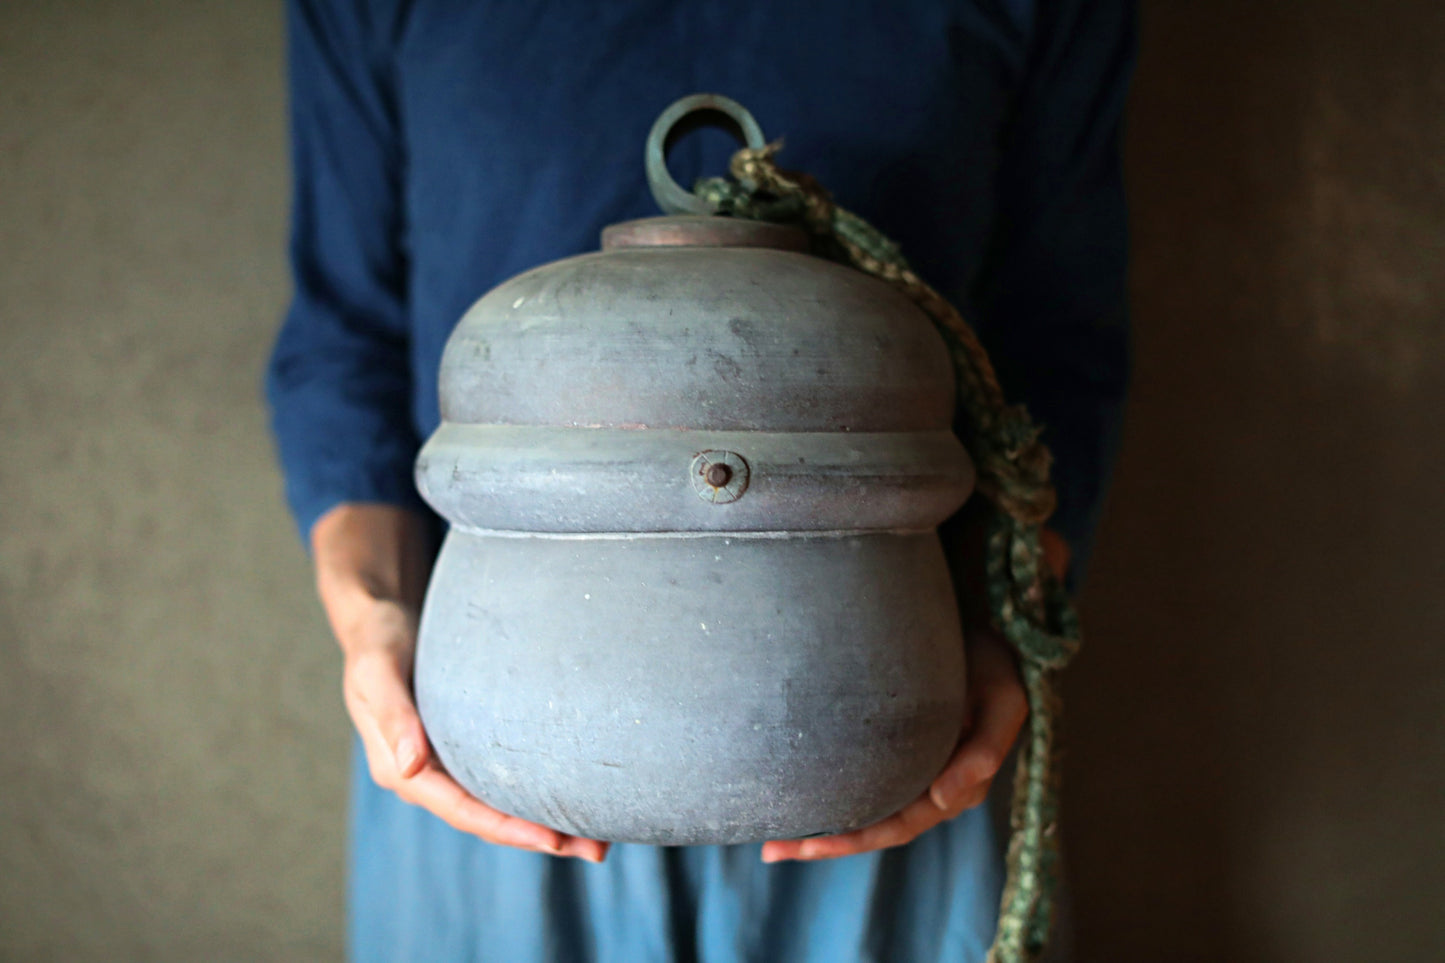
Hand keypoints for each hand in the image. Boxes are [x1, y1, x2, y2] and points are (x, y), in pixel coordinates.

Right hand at [314, 503, 608, 862]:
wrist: (377, 620)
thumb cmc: (378, 639)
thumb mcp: (377, 669)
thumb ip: (393, 715)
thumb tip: (408, 768)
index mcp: (399, 768)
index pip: (462, 811)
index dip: (508, 829)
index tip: (554, 840)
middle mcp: (421, 776)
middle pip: (486, 820)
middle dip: (539, 838)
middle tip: (596, 850)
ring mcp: (442, 765)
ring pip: (496, 807)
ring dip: (542, 823)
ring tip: (595, 835)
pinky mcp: (459, 749)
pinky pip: (498, 781)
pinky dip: (531, 794)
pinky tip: (566, 793)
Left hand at [760, 626, 1027, 862]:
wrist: (989, 633)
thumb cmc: (994, 665)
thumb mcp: (1003, 702)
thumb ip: (985, 750)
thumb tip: (943, 799)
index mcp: (958, 788)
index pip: (898, 827)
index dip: (853, 840)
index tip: (811, 843)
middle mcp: (933, 788)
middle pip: (873, 829)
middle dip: (824, 843)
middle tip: (771, 850)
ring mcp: (916, 771)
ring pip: (866, 812)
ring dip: (822, 828)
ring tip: (772, 840)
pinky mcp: (900, 751)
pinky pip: (866, 784)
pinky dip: (835, 796)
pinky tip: (799, 797)